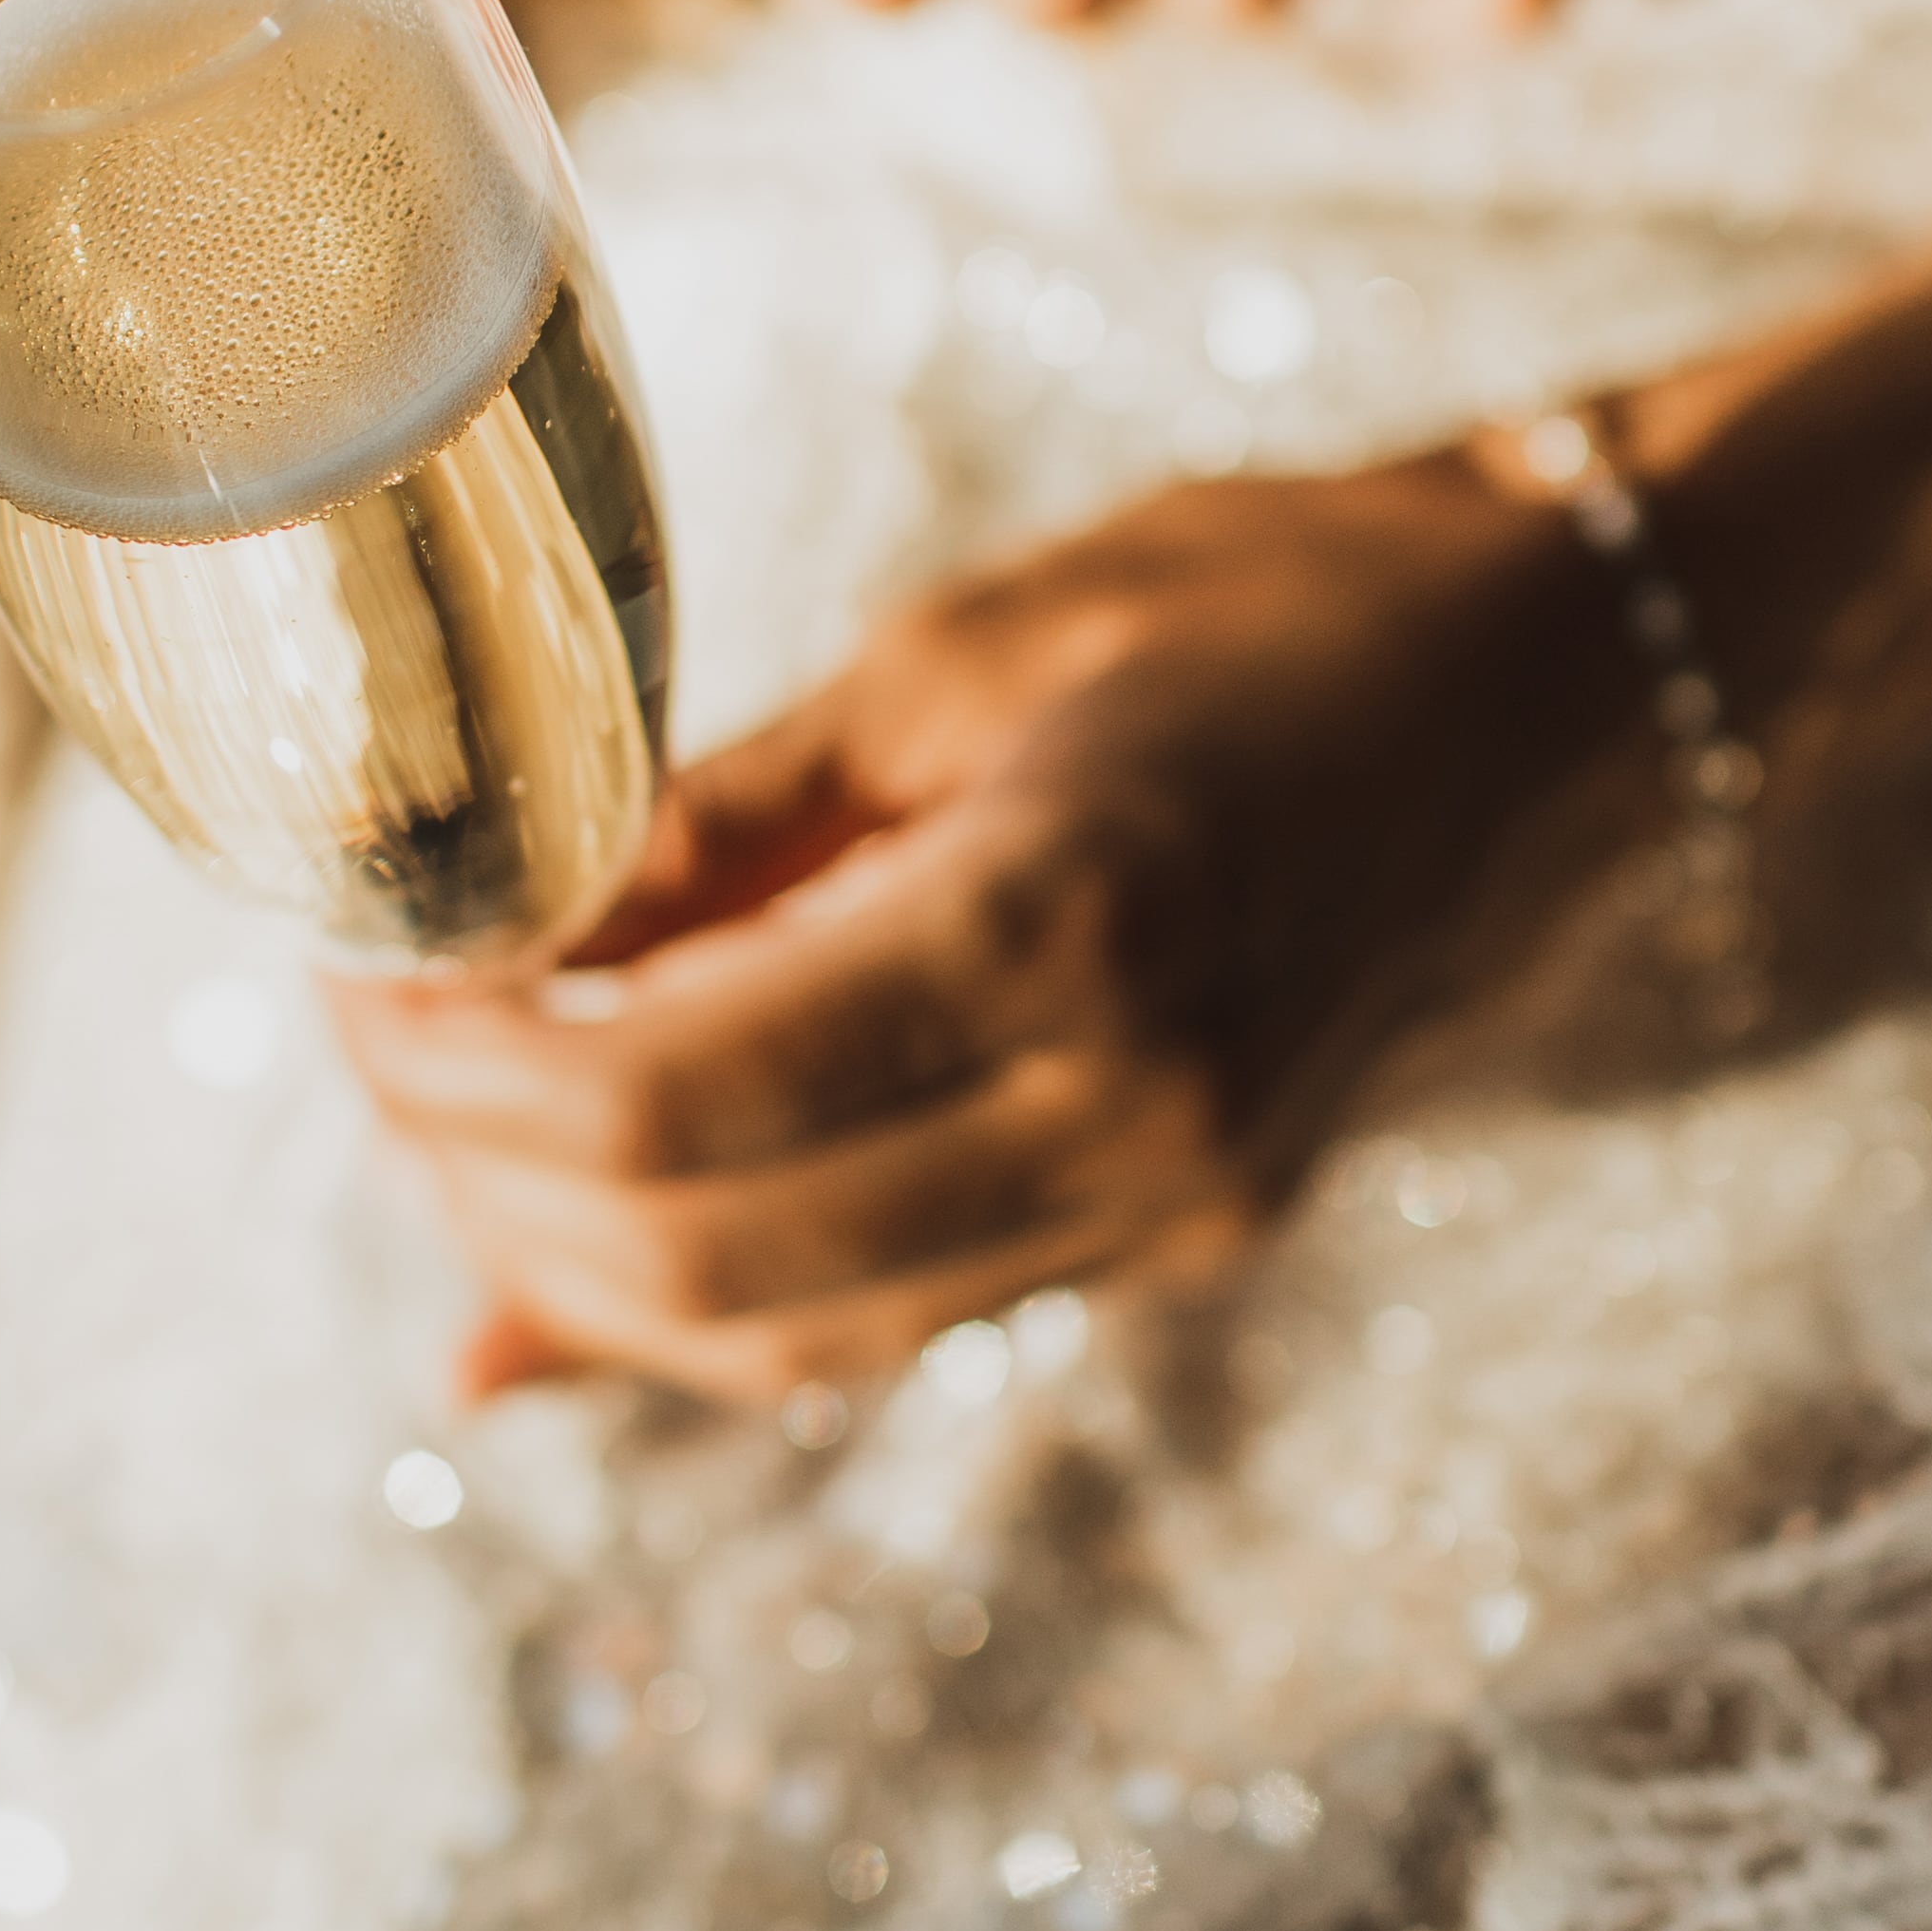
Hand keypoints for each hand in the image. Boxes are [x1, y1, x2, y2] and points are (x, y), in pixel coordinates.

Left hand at [328, 455, 1610, 1403]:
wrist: (1569, 687)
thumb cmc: (1269, 603)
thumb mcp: (959, 657)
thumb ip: (723, 829)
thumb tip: (488, 957)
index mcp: (1063, 927)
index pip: (669, 1098)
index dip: (464, 1072)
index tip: (362, 978)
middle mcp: (1128, 1114)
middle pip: (703, 1249)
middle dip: (483, 1181)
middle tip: (376, 1049)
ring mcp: (1171, 1204)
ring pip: (785, 1327)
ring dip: (583, 1265)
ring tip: (458, 1132)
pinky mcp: (1185, 1236)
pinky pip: (889, 1311)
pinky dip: (718, 1284)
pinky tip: (586, 1242)